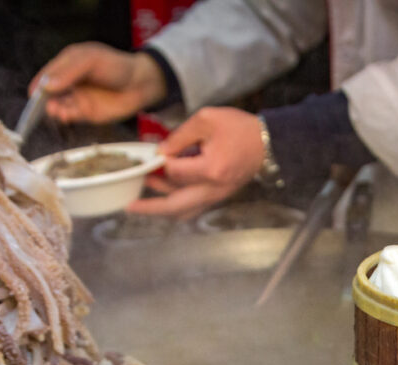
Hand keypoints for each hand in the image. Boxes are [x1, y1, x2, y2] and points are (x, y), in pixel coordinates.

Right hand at [31, 42, 165, 123]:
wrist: (140, 84)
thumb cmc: (117, 66)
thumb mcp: (91, 60)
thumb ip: (69, 71)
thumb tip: (47, 86)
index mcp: (66, 64)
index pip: (46, 75)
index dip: (38, 84)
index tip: (34, 94)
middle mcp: (68, 82)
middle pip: (48, 92)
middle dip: (42, 100)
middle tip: (41, 106)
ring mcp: (76, 98)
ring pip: (57, 105)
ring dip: (52, 109)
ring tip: (55, 110)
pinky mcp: (85, 113)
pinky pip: (69, 116)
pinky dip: (64, 116)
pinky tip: (64, 115)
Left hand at [128, 107, 266, 217]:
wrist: (269, 143)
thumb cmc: (239, 128)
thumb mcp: (207, 119)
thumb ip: (180, 136)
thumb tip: (161, 153)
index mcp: (210, 170)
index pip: (174, 172)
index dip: (161, 163)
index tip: (154, 153)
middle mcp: (213, 189)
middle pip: (175, 206)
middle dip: (150, 208)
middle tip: (128, 205)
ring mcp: (217, 196)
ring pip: (184, 211)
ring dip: (162, 207)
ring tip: (143, 198)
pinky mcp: (219, 197)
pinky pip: (193, 208)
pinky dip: (176, 205)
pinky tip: (165, 196)